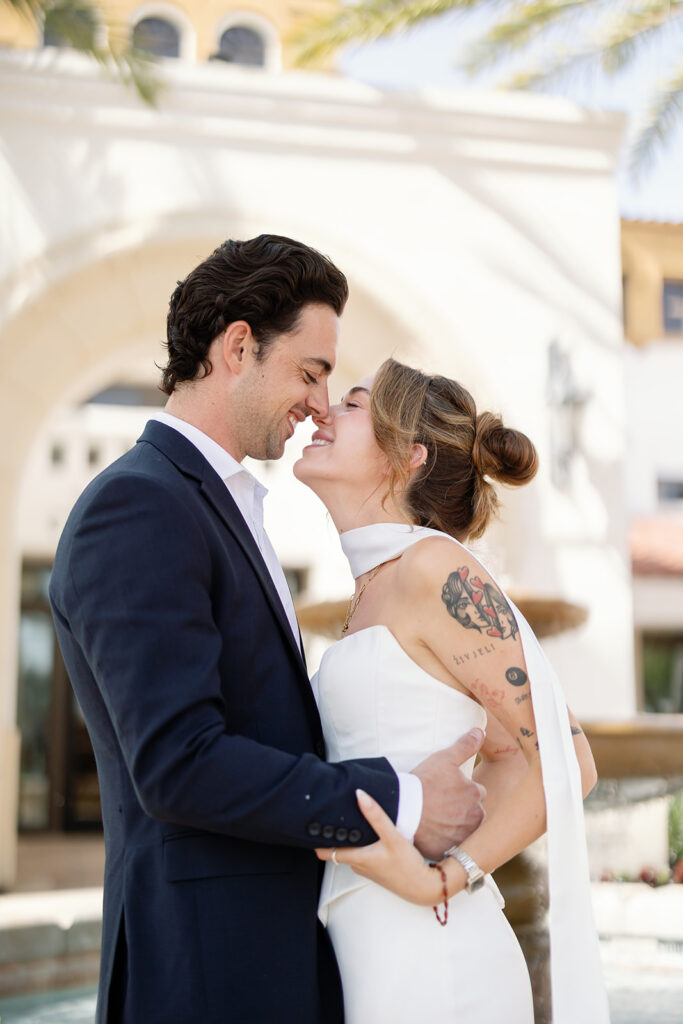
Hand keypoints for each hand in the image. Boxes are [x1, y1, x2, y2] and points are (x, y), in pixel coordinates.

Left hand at [316, 790, 441, 905]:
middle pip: (337, 849)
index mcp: (357, 858)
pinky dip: (359, 844)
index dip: (317, 840)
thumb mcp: (392, 837)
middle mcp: (358, 865)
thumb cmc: (407, 866)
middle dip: (332, 835)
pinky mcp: (376, 868)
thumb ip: (376, 816)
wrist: (424, 887)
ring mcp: (366, 868)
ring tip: (347, 820)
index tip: (312, 825)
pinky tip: (367, 833)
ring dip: (348, 839)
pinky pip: (361, 854)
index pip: (325, 852)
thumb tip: (360, 795)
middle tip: (329, 816)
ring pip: (350, 851)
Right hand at [411, 728, 485, 859]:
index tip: (448, 791)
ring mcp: (464, 835)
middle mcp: (475, 816)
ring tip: (437, 819)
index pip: (476, 792)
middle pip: (473, 812)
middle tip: (441, 806)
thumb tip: (481, 731)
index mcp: (476, 794)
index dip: (462, 791)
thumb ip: (465, 745)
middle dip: (463, 810)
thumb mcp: (444, 758)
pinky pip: (452, 845)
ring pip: (465, 829)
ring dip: (456, 826)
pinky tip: (433, 833)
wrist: (403, 808)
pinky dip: (446, 840)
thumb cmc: (424, 781)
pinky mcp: (451, 849)